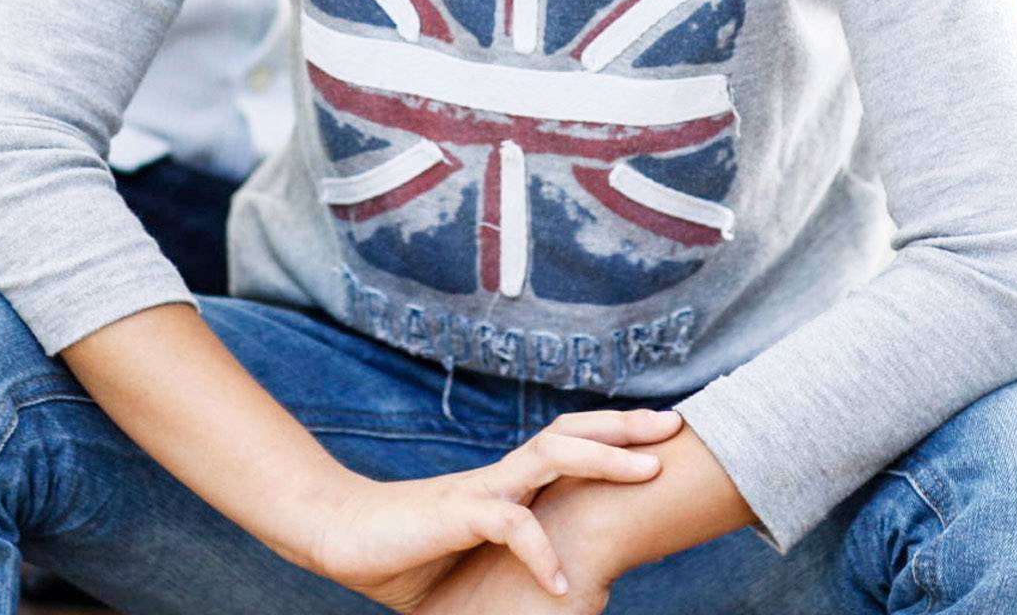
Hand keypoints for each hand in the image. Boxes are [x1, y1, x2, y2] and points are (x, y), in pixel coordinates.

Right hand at [307, 407, 680, 611]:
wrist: (342, 537)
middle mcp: (502, 477)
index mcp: (509, 485)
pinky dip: (540, 551)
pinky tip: (563, 585)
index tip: (660, 436)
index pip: (569, 445)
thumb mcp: (477, 560)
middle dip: (625, 426)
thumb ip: (519, 560)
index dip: (615, 435)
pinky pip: (509, 523)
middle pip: (571, 432)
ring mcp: (481, 490)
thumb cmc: (408, 553)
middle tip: (674, 426)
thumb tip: (570, 590)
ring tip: (647, 469)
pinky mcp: (457, 514)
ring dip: (603, 458)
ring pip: (551, 455)